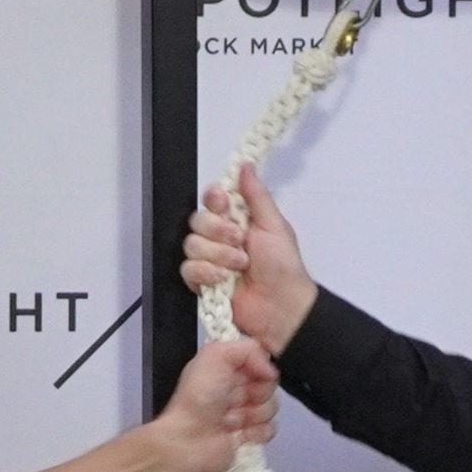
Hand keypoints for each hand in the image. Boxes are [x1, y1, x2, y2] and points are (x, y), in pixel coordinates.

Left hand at [147, 333, 279, 471]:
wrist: (188, 441)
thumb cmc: (194, 401)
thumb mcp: (215, 356)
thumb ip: (248, 350)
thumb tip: (270, 367)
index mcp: (228, 367)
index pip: (261, 361)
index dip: (258, 369)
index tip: (245, 375)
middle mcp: (236, 389)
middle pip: (269, 385)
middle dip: (254, 393)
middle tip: (231, 399)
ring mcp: (244, 412)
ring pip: (271, 407)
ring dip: (252, 414)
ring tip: (228, 418)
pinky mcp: (250, 435)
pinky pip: (270, 429)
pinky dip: (255, 432)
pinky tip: (237, 432)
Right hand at [181, 162, 319, 353]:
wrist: (280, 307)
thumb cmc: (283, 266)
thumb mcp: (274, 225)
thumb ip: (256, 195)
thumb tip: (245, 165)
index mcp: (238, 220)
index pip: (212, 200)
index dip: (214, 200)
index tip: (223, 203)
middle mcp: (220, 238)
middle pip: (197, 220)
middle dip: (219, 231)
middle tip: (241, 242)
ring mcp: (210, 260)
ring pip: (191, 244)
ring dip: (217, 254)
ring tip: (239, 266)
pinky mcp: (201, 282)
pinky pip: (188, 269)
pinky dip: (206, 273)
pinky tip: (223, 279)